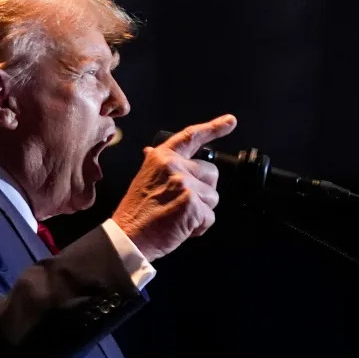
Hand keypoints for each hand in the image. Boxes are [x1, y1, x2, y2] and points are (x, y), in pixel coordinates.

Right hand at [112, 114, 236, 261]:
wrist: (128, 236)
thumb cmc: (136, 213)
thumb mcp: (144, 179)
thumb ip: (159, 166)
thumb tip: (153, 151)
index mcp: (161, 157)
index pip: (191, 137)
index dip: (213, 128)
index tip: (230, 121)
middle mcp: (174, 166)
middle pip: (212, 173)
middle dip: (204, 191)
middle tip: (182, 204)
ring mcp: (184, 184)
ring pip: (213, 197)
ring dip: (201, 210)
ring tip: (178, 216)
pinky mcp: (192, 204)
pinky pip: (210, 216)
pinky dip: (200, 227)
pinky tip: (181, 227)